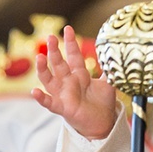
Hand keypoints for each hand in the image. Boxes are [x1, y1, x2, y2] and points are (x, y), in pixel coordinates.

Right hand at [33, 25, 117, 139]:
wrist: (102, 122)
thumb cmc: (102, 103)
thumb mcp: (108, 84)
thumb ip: (110, 71)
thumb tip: (117, 57)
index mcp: (79, 74)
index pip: (73, 55)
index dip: (71, 42)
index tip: (68, 28)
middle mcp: (68, 81)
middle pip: (59, 63)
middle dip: (54, 50)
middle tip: (51, 37)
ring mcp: (63, 94)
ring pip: (49, 79)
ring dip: (43, 69)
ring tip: (39, 57)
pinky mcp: (62, 107)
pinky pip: (49, 102)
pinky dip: (41, 98)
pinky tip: (35, 91)